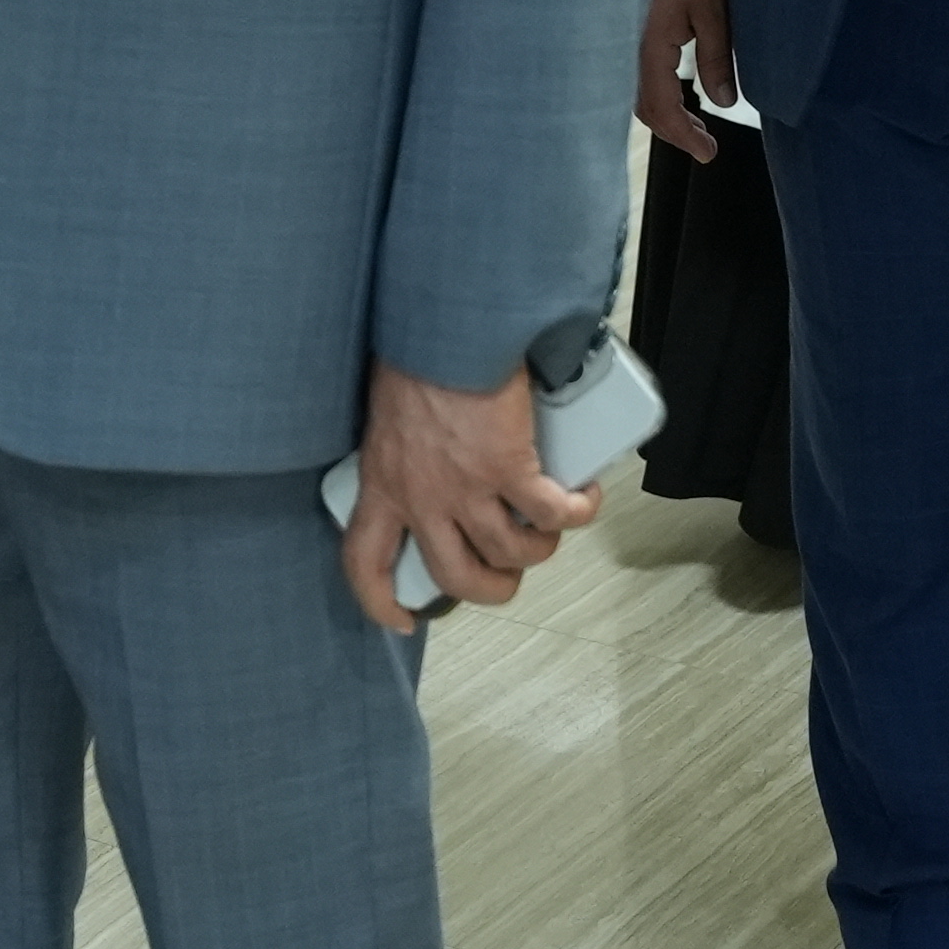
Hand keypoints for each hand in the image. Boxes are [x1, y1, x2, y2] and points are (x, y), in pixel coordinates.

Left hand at [340, 357, 599, 635]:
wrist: (443, 328)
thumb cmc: (414, 357)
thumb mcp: (387, 420)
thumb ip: (403, 455)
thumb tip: (430, 467)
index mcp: (382, 484)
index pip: (364, 563)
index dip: (381, 602)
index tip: (403, 619)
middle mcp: (421, 497)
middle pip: (455, 576)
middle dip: (489, 588)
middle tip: (506, 577)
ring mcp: (467, 488)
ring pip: (512, 552)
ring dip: (539, 548)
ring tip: (550, 526)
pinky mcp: (510, 469)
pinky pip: (552, 514)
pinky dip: (575, 512)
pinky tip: (583, 498)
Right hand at [635, 0, 734, 165]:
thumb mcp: (712, 9)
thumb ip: (716, 56)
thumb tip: (723, 101)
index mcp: (647, 47)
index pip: (661, 108)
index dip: (684, 135)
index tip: (709, 153)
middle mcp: (625, 50)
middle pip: (644, 108)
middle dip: (674, 131)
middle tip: (706, 145)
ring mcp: (620, 43)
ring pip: (635, 94)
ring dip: (664, 114)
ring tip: (694, 124)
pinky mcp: (622, 35)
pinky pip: (632, 77)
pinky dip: (654, 95)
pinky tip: (674, 95)